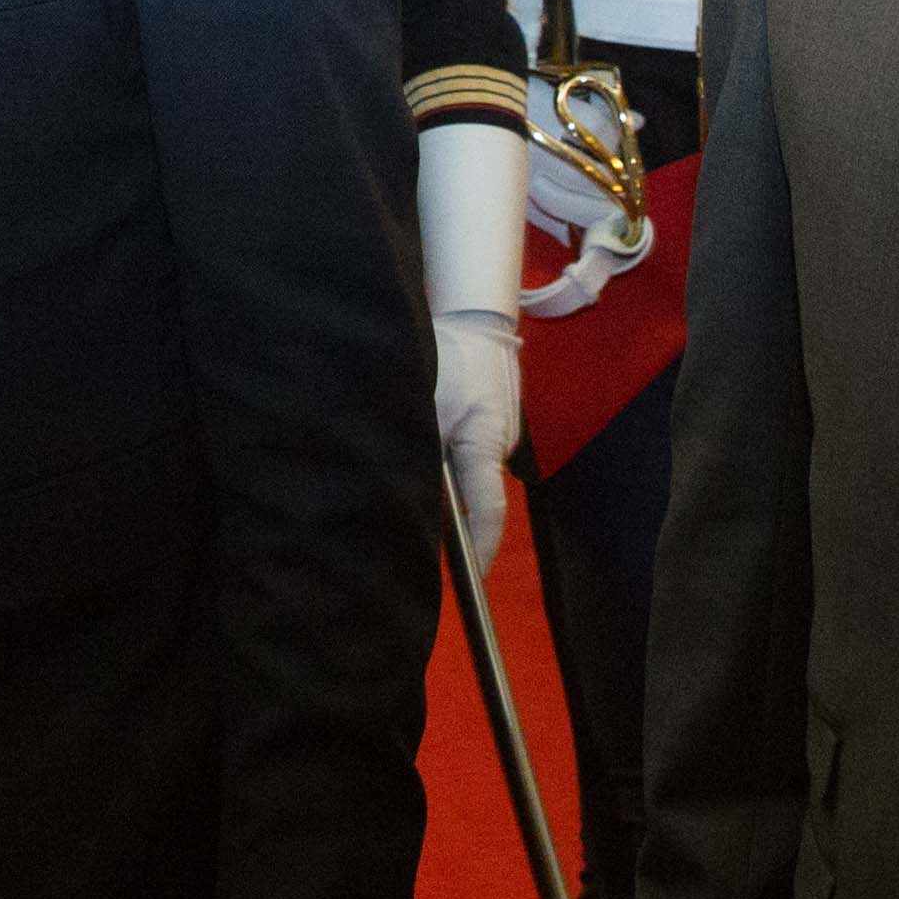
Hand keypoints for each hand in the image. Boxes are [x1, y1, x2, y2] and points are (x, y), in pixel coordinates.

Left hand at [430, 306, 519, 576]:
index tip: (470, 581)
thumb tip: (400, 493)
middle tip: (414, 543)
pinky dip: (447, 462)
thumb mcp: (424, 402)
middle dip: (450, 522)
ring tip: (406, 489)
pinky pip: (466, 456)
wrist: (476, 317)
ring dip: (442, 486)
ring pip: (466, 476)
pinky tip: (425, 452)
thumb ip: (419, 450)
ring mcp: (496, 435)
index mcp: (487, 443)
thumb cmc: (447, 355)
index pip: (488, 513)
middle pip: (474, 499)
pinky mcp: (488, 425)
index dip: (480, 552)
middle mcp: (498, 446)